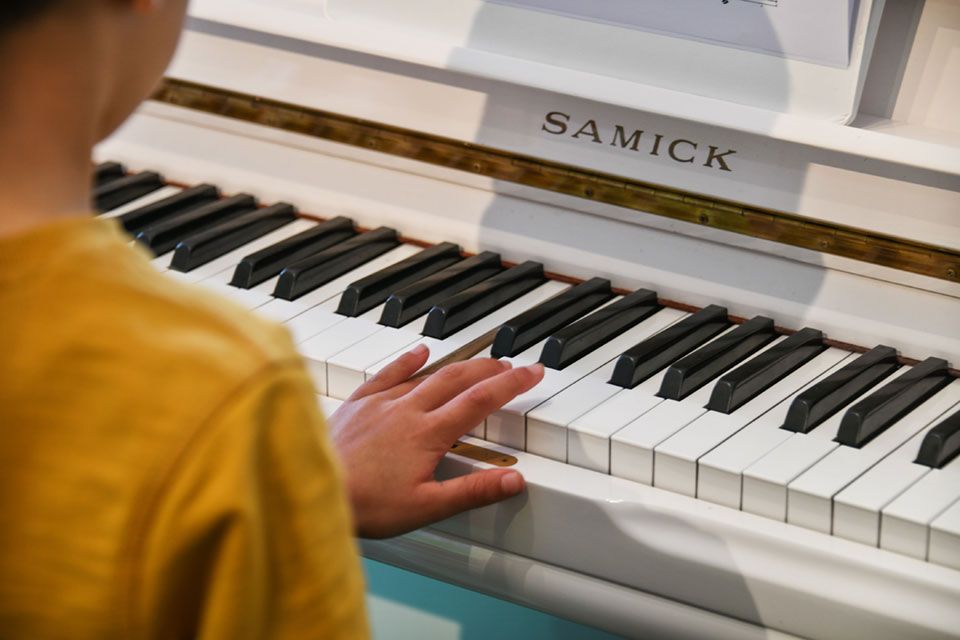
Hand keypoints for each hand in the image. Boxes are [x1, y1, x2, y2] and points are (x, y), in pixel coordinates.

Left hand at [327, 344, 543, 538]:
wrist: (313, 490)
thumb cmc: (364, 504)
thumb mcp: (426, 507)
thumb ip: (473, 491)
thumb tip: (514, 481)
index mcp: (428, 433)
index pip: (481, 400)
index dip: (511, 384)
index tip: (532, 371)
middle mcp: (407, 410)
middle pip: (458, 378)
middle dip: (491, 369)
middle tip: (513, 365)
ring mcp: (381, 403)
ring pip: (428, 373)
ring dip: (458, 364)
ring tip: (479, 361)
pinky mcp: (359, 404)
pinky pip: (387, 373)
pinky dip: (407, 360)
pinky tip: (420, 351)